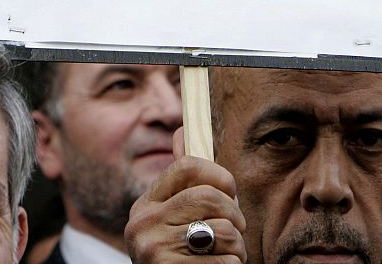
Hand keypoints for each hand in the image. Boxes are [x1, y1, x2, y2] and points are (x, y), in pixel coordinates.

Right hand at [125, 129, 246, 263]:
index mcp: (146, 204)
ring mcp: (153, 251)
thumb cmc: (180, 256)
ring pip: (222, 231)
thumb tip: (183, 130)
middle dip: (234, 214)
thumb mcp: (172, 218)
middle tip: (237, 231)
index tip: (229, 191)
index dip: (218, 174)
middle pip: (208, 197)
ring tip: (228, 256)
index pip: (186, 165)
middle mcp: (143, 224)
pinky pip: (224, 263)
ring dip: (237, 248)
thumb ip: (179, 180)